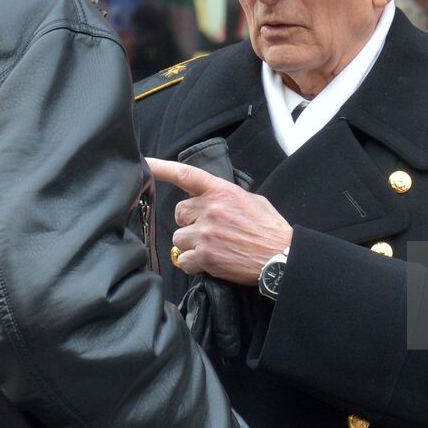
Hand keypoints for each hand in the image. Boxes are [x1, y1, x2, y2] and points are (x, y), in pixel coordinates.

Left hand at [148, 158, 293, 285]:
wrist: (281, 258)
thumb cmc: (270, 230)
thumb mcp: (252, 201)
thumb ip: (227, 196)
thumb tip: (212, 199)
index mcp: (222, 191)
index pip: (186, 175)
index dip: (162, 167)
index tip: (146, 162)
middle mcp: (211, 209)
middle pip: (179, 212)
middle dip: (189, 222)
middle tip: (207, 231)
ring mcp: (206, 233)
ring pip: (179, 238)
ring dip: (191, 245)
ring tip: (212, 249)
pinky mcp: (205, 256)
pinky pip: (184, 260)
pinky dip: (194, 264)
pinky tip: (210, 263)